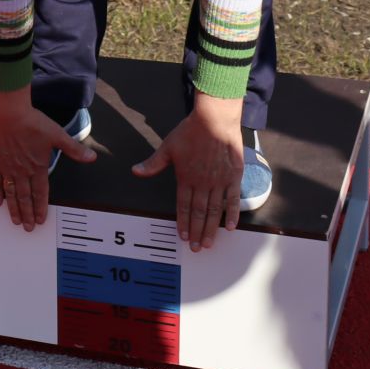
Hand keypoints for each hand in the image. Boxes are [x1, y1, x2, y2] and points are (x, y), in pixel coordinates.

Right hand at [0, 86, 94, 230]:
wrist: (8, 112)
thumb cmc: (32, 122)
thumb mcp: (57, 135)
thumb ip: (74, 149)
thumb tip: (92, 158)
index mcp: (38, 167)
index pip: (40, 193)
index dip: (41, 208)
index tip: (41, 220)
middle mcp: (22, 171)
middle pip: (25, 198)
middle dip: (27, 214)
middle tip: (28, 227)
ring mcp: (7, 168)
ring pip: (11, 193)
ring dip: (13, 209)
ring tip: (15, 221)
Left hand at [134, 94, 245, 250]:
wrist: (215, 120)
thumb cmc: (190, 132)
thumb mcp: (167, 147)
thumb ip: (153, 164)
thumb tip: (135, 171)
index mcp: (185, 178)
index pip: (183, 206)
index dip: (182, 222)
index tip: (183, 237)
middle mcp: (203, 183)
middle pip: (199, 213)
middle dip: (197, 232)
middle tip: (197, 248)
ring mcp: (220, 181)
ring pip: (215, 210)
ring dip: (212, 228)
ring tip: (209, 243)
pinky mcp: (234, 176)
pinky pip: (233, 199)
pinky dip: (232, 214)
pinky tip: (230, 227)